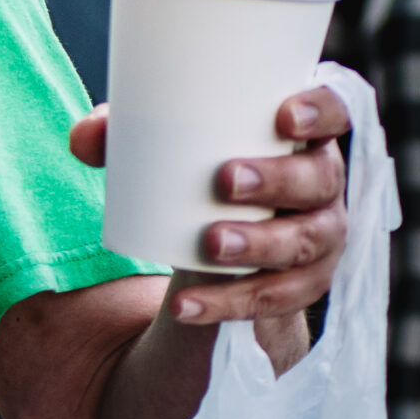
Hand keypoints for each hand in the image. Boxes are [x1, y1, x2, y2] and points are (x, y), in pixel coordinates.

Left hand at [69, 86, 347, 329]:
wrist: (218, 244)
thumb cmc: (198, 173)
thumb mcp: (166, 149)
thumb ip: (122, 135)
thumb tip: (83, 138)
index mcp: (302, 140)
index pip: (335, 114)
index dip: (321, 112)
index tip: (283, 116)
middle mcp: (322, 188)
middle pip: (318, 182)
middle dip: (277, 181)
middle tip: (225, 180)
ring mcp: (318, 240)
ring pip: (303, 244)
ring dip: (259, 245)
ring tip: (210, 243)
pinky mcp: (297, 287)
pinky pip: (272, 299)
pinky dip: (227, 303)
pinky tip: (185, 306)